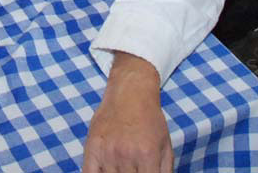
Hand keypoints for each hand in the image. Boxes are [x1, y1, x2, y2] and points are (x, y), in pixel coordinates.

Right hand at [82, 54, 171, 172]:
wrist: (130, 92)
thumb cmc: (150, 119)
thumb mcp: (165, 146)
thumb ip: (165, 172)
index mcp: (147, 155)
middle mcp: (126, 154)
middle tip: (133, 170)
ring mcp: (107, 151)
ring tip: (121, 168)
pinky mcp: (92, 147)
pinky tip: (104, 172)